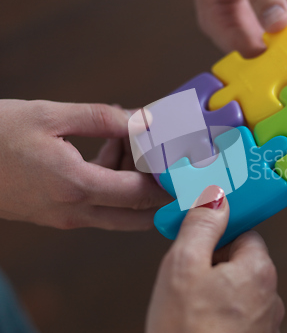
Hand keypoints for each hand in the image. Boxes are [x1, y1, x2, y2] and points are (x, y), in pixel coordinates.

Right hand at [0, 99, 169, 229]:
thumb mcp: (51, 115)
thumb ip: (104, 118)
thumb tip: (144, 120)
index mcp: (77, 185)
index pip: (141, 194)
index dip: (168, 181)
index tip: (187, 166)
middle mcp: (75, 210)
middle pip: (138, 216)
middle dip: (160, 192)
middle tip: (173, 164)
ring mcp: (66, 217)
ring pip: (119, 211)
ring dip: (135, 184)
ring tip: (129, 143)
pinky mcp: (58, 215)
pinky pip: (99, 206)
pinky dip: (114, 185)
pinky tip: (107, 150)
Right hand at [146, 185, 283, 332]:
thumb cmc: (189, 332)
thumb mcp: (184, 266)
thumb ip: (202, 226)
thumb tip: (215, 196)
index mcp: (258, 269)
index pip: (245, 233)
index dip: (218, 236)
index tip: (199, 242)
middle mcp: (270, 296)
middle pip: (242, 263)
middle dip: (214, 266)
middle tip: (187, 280)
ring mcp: (266, 324)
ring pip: (239, 293)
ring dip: (218, 293)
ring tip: (191, 308)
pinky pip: (239, 318)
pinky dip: (223, 318)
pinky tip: (201, 328)